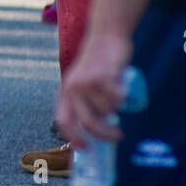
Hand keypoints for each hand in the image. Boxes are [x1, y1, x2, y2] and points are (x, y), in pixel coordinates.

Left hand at [55, 31, 132, 148]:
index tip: (86, 149)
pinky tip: (123, 90)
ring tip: (117, 98)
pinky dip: (122, 98)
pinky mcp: (102, 76)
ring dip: (115, 109)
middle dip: (104, 134)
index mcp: (66, 91)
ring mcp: (86, 82)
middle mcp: (72, 88)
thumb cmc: (98, 64)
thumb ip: (85, 103)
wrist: (105, 36)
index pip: (63, 121)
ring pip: (106, 111)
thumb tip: (95, 131)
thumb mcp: (84, 84)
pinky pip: (116, 99)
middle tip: (117, 136)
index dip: (73, 137)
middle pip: (87, 122)